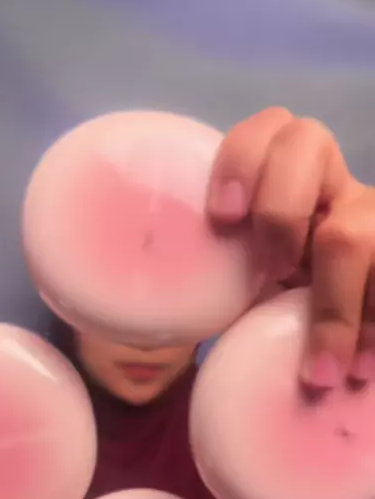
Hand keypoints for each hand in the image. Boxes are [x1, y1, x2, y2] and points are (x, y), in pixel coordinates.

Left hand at [207, 107, 374, 386]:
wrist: (341, 344)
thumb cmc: (281, 308)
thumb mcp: (247, 286)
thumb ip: (219, 282)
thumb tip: (147, 323)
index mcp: (284, 177)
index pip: (266, 127)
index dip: (241, 161)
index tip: (223, 219)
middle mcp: (334, 183)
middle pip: (311, 141)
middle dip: (280, 211)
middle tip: (272, 274)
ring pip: (358, 230)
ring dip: (334, 307)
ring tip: (322, 371)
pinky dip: (371, 330)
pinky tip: (357, 371)